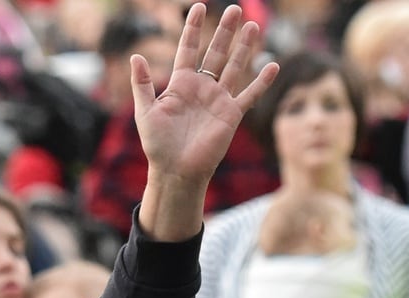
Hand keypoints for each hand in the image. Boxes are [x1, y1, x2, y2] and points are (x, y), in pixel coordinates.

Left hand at [132, 4, 277, 185]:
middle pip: (216, 53)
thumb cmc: (157, 144)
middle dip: (225, 32)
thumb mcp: (145, 112)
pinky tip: (272, 64)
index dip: (193, 29)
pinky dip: (262, 81)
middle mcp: (202, 88)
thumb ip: (142, 84)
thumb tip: (136, 56)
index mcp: (180, 84)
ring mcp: (218, 100)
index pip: (188, 49)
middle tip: (235, 9)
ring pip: (234, 67)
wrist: (175, 170)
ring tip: (253, 26)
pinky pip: (250, 95)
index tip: (199, 7)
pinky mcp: (231, 115)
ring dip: (244, 48)